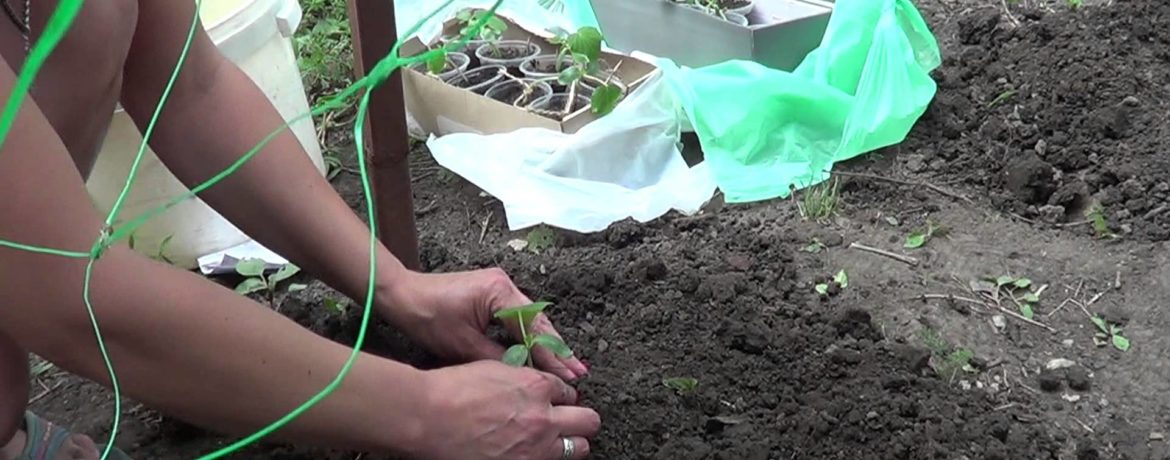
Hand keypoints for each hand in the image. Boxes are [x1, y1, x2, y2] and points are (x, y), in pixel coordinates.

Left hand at [383, 268, 587, 380]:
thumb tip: (524, 375)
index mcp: (500, 292)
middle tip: (578, 373)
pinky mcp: (493, 295)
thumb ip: (497, 359)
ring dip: (545, 344)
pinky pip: (518, 318)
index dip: (552, 354)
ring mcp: (501, 288)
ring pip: (531, 321)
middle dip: (557, 350)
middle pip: (539, 322)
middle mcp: (506, 285)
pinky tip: (540, 353)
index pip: (533, 328)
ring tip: (567, 367)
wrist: (402, 295)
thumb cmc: (427, 317)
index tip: (570, 373)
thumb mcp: (463, 345)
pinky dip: (529, 337)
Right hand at [413, 360, 599, 459]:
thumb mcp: (494, 369)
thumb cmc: (452, 390)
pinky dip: (546, 456)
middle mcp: (543, 417)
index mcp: (537, 386)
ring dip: (571, 441)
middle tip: (570, 421)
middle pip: (588, 420)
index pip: (568, 392)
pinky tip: (532, 451)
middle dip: (581, 418)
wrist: (428, 417)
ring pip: (580, 447)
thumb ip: (523, 378)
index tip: (555, 401)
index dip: (561, 397)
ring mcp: (536, 447)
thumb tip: (536, 383)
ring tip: (557, 441)